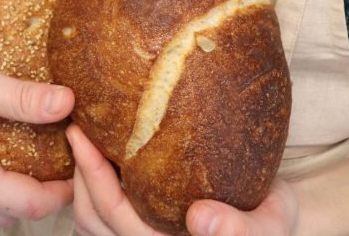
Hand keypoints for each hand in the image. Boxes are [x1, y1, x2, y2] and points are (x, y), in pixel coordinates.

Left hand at [66, 124, 298, 235]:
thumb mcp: (269, 225)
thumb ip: (238, 230)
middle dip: (79, 172)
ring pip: (91, 222)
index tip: (82, 134)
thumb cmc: (270, 219)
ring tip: (81, 136)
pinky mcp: (143, 229)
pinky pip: (102, 216)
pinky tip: (97, 152)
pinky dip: (91, 187)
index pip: (118, 218)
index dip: (93, 178)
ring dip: (80, 182)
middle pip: (94, 219)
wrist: (273, 217)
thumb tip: (199, 218)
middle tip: (74, 124)